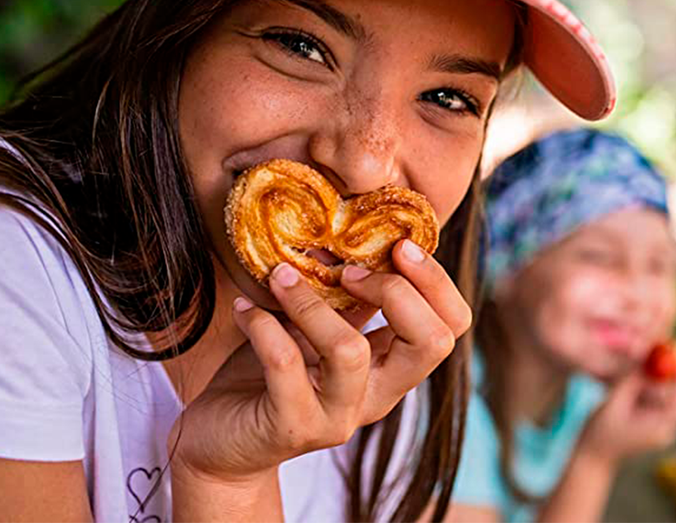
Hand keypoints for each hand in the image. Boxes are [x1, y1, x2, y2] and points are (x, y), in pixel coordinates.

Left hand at [170, 239, 470, 481]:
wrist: (224, 440)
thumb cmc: (273, 372)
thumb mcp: (318, 326)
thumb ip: (345, 296)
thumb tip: (355, 235)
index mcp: (391, 366)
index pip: (451, 326)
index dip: (435, 281)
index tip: (397, 245)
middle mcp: (377, 395)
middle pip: (432, 343)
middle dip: (397, 290)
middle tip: (349, 269)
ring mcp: (337, 417)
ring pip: (350, 351)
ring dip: (311, 302)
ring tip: (279, 276)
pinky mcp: (291, 427)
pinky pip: (284, 364)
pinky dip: (262, 324)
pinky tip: (245, 309)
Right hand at [580, 345, 675, 464]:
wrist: (592, 455)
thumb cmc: (598, 430)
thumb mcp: (611, 402)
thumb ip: (628, 379)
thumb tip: (643, 355)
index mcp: (658, 428)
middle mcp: (667, 429)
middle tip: (674, 352)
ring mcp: (663, 426)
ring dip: (672, 378)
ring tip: (657, 357)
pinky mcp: (656, 421)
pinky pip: (666, 400)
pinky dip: (662, 384)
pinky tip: (647, 371)